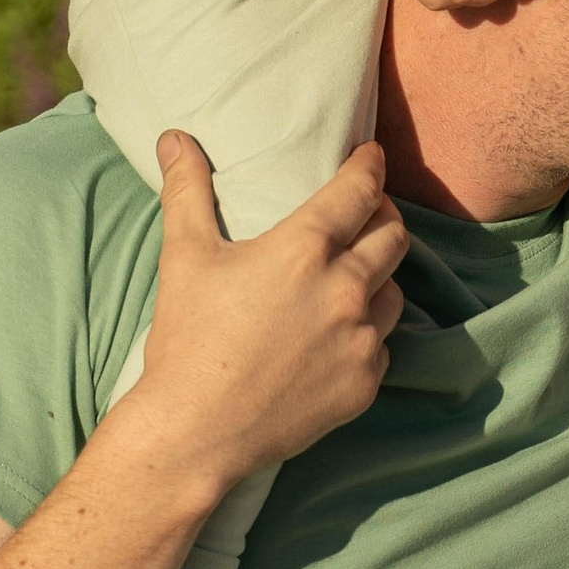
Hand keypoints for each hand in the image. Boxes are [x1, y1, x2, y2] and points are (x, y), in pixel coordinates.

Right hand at [119, 130, 408, 493]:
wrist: (197, 430)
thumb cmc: (188, 340)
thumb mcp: (184, 257)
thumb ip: (186, 191)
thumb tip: (174, 138)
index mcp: (304, 249)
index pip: (359, 191)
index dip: (370, 167)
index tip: (373, 157)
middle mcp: (345, 290)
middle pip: (392, 237)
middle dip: (384, 218)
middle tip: (367, 214)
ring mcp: (361, 340)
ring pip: (394, 293)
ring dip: (378, 279)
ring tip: (352, 280)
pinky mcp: (365, 383)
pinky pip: (381, 346)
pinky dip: (365, 335)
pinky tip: (337, 337)